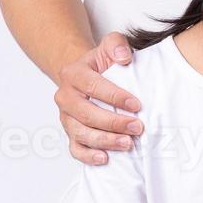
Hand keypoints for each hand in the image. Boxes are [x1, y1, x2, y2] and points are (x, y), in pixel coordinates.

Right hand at [55, 32, 142, 165]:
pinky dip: (88, 156)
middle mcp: (65, 97)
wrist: (86, 76)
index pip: (93, 87)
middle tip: (138, 127)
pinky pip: (75, 149)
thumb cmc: (101, 63)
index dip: (115, 97)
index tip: (137, 105)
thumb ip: (117, 44)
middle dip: (114, 123)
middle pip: (87, 114)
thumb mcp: (110, 45)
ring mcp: (66, 118)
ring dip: (105, 141)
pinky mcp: (69, 133)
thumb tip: (124, 57)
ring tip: (128, 143)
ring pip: (81, 134)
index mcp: (73, 74)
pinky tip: (105, 158)